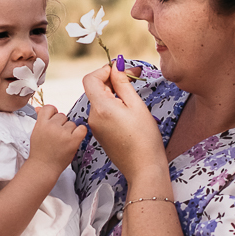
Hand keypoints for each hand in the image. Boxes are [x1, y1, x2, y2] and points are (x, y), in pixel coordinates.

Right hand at [27, 103, 86, 174]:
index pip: (50, 108)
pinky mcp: (73, 140)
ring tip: (63, 141)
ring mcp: (63, 133)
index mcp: (41, 123)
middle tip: (57, 136)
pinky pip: (82, 129)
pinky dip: (80, 133)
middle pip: (62, 116)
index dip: (53, 114)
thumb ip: (40, 119)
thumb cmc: (40, 151)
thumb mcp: (36, 132)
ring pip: (72, 123)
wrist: (43, 167)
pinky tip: (74, 139)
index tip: (53, 122)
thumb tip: (39, 108)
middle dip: (61, 124)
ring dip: (70, 131)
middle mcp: (52, 126)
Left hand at [82, 63, 165, 180]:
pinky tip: (128, 112)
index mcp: (101, 108)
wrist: (143, 167)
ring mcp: (95, 126)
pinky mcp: (99, 133)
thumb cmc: (144, 138)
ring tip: (132, 97)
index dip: (104, 70)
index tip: (120, 70)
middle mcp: (93, 116)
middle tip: (132, 76)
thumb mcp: (136, 105)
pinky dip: (112, 106)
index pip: (90, 79)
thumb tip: (116, 67)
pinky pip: (102, 113)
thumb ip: (123, 84)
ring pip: (99, 101)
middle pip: (95, 89)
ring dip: (113, 93)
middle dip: (111, 80)